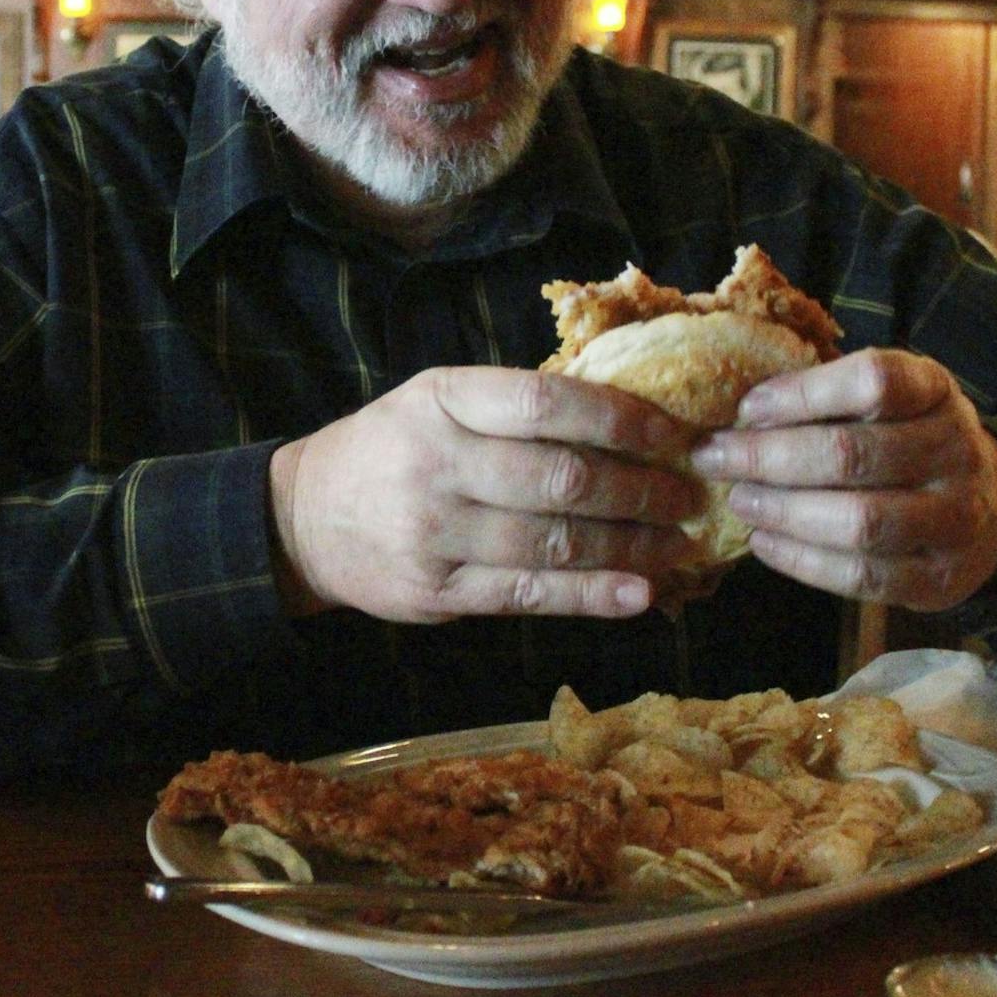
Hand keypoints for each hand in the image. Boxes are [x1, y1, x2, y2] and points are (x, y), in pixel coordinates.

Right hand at [269, 366, 705, 624]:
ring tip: (679, 546)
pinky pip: (530, 595)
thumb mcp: (437, 401)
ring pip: (553, 543)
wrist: (305, 518)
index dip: (620, 419)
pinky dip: (592, 595)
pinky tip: (639, 594)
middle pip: (561, 478)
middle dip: (641, 490)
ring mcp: (436, 532)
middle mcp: (438, 463)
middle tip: (690, 497)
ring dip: (630, 547)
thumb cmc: (393, 448)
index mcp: (444, 400)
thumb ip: (513, 407)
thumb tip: (628, 417)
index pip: (546, 404)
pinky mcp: (438, 590)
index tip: (674, 435)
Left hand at [690, 348, 996, 612]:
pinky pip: (863, 575)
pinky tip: (763, 542)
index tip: (748, 407)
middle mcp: (955, 451)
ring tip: (739, 501)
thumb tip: (739, 412)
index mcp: (935, 391)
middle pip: (853, 454)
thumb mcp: (888, 400)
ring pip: (859, 521)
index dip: (803, 393)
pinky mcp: (940, 579)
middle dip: (769, 458)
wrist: (988, 510)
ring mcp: (955, 518)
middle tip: (714, 458)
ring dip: (784, 512)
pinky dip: (802, 561)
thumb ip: (830, 395)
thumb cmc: (907, 440)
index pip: (874, 381)